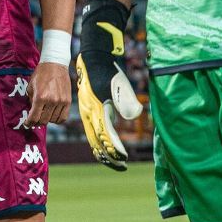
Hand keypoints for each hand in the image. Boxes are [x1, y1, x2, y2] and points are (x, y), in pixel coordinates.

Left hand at [25, 61, 72, 127]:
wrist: (55, 64)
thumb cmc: (41, 74)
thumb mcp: (31, 86)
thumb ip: (31, 100)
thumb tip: (31, 112)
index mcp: (40, 97)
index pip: (34, 117)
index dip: (29, 123)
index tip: (27, 124)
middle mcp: (51, 101)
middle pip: (43, 120)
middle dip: (37, 122)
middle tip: (35, 119)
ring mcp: (61, 101)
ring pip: (53, 120)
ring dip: (47, 119)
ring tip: (44, 115)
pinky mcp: (68, 101)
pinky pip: (63, 117)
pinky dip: (57, 119)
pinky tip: (53, 115)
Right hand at [76, 0, 142, 170]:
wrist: (93, 55)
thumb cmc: (107, 68)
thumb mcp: (118, 83)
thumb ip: (126, 100)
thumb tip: (133, 115)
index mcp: (95, 109)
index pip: (104, 136)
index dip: (114, 150)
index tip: (124, 159)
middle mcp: (89, 113)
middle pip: (96, 141)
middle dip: (108, 156)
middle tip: (121, 166)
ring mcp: (87, 111)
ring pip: (93, 136)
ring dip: (103, 150)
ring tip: (113, 160)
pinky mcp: (90, 108)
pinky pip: (92, 129)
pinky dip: (99, 140)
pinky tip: (107, 143)